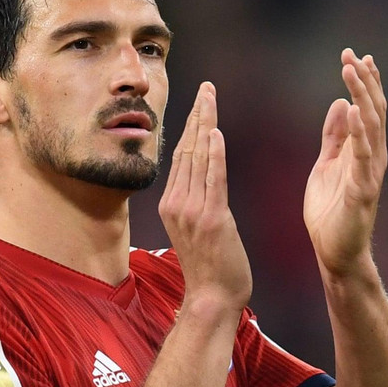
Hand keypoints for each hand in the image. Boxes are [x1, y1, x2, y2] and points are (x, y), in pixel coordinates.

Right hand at [159, 82, 251, 311]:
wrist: (212, 298)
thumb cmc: (210, 267)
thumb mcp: (195, 229)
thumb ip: (195, 201)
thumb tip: (202, 179)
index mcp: (172, 203)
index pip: (182, 155)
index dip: (191, 126)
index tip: (199, 101)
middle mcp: (177, 203)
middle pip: (188, 149)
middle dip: (198, 115)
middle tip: (206, 88)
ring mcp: (192, 211)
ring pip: (199, 158)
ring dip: (206, 124)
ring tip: (210, 98)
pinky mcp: (212, 219)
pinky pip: (213, 180)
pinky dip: (215, 154)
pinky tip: (215, 132)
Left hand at [303, 49, 387, 276]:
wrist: (334, 251)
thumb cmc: (331, 210)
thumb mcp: (327, 164)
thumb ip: (335, 136)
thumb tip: (343, 103)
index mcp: (363, 150)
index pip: (368, 108)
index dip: (364, 82)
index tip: (355, 55)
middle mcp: (373, 157)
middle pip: (374, 110)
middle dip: (364, 81)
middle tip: (351, 55)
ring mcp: (370, 173)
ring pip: (373, 127)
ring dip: (363, 96)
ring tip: (352, 71)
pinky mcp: (363, 191)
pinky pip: (363, 157)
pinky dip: (361, 132)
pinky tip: (356, 110)